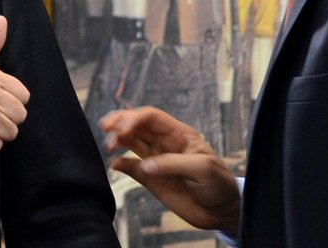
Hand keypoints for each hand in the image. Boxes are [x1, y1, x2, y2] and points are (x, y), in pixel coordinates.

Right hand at [100, 107, 239, 231]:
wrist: (221, 211)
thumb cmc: (219, 184)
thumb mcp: (203, 169)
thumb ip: (174, 164)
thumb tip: (146, 165)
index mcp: (179, 134)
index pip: (151, 117)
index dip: (134, 118)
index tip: (123, 130)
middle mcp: (164, 142)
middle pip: (137, 124)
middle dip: (120, 122)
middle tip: (106, 128)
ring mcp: (156, 160)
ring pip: (130, 141)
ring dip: (117, 139)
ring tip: (109, 146)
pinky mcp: (150, 178)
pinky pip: (130, 166)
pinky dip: (120, 164)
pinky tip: (114, 164)